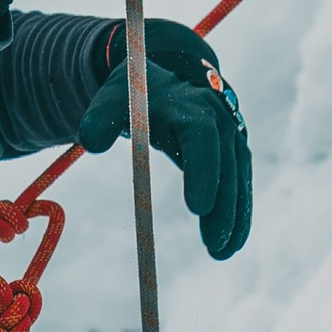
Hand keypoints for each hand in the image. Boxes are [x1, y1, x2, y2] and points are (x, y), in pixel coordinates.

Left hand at [76, 17, 250, 260]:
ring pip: (239, 178)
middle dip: (224, 206)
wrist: (169, 77)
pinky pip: (242, 184)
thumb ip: (98, 119)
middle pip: (227, 165)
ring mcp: (232, 136)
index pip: (202, 138)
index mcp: (188, 106)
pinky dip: (240, 213)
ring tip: (222, 253)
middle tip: (214, 244)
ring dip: (235, 217)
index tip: (197, 208)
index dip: (203, 172)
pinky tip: (232, 244)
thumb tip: (90, 142)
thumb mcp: (113, 99)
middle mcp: (218, 119)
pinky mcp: (235, 152)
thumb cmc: (136, 94)